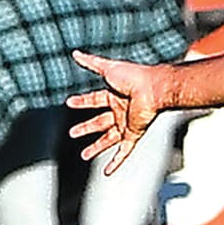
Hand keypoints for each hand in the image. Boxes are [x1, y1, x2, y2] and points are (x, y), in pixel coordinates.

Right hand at [68, 50, 168, 173]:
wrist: (154, 88)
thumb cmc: (134, 76)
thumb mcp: (108, 68)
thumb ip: (91, 62)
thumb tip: (76, 53)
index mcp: (114, 94)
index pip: (94, 100)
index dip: (82, 102)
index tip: (69, 103)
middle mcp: (120, 110)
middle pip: (99, 122)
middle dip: (86, 128)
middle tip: (73, 133)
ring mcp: (127, 123)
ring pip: (108, 139)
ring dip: (96, 147)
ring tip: (83, 155)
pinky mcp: (133, 133)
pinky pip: (124, 151)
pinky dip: (116, 162)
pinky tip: (107, 171)